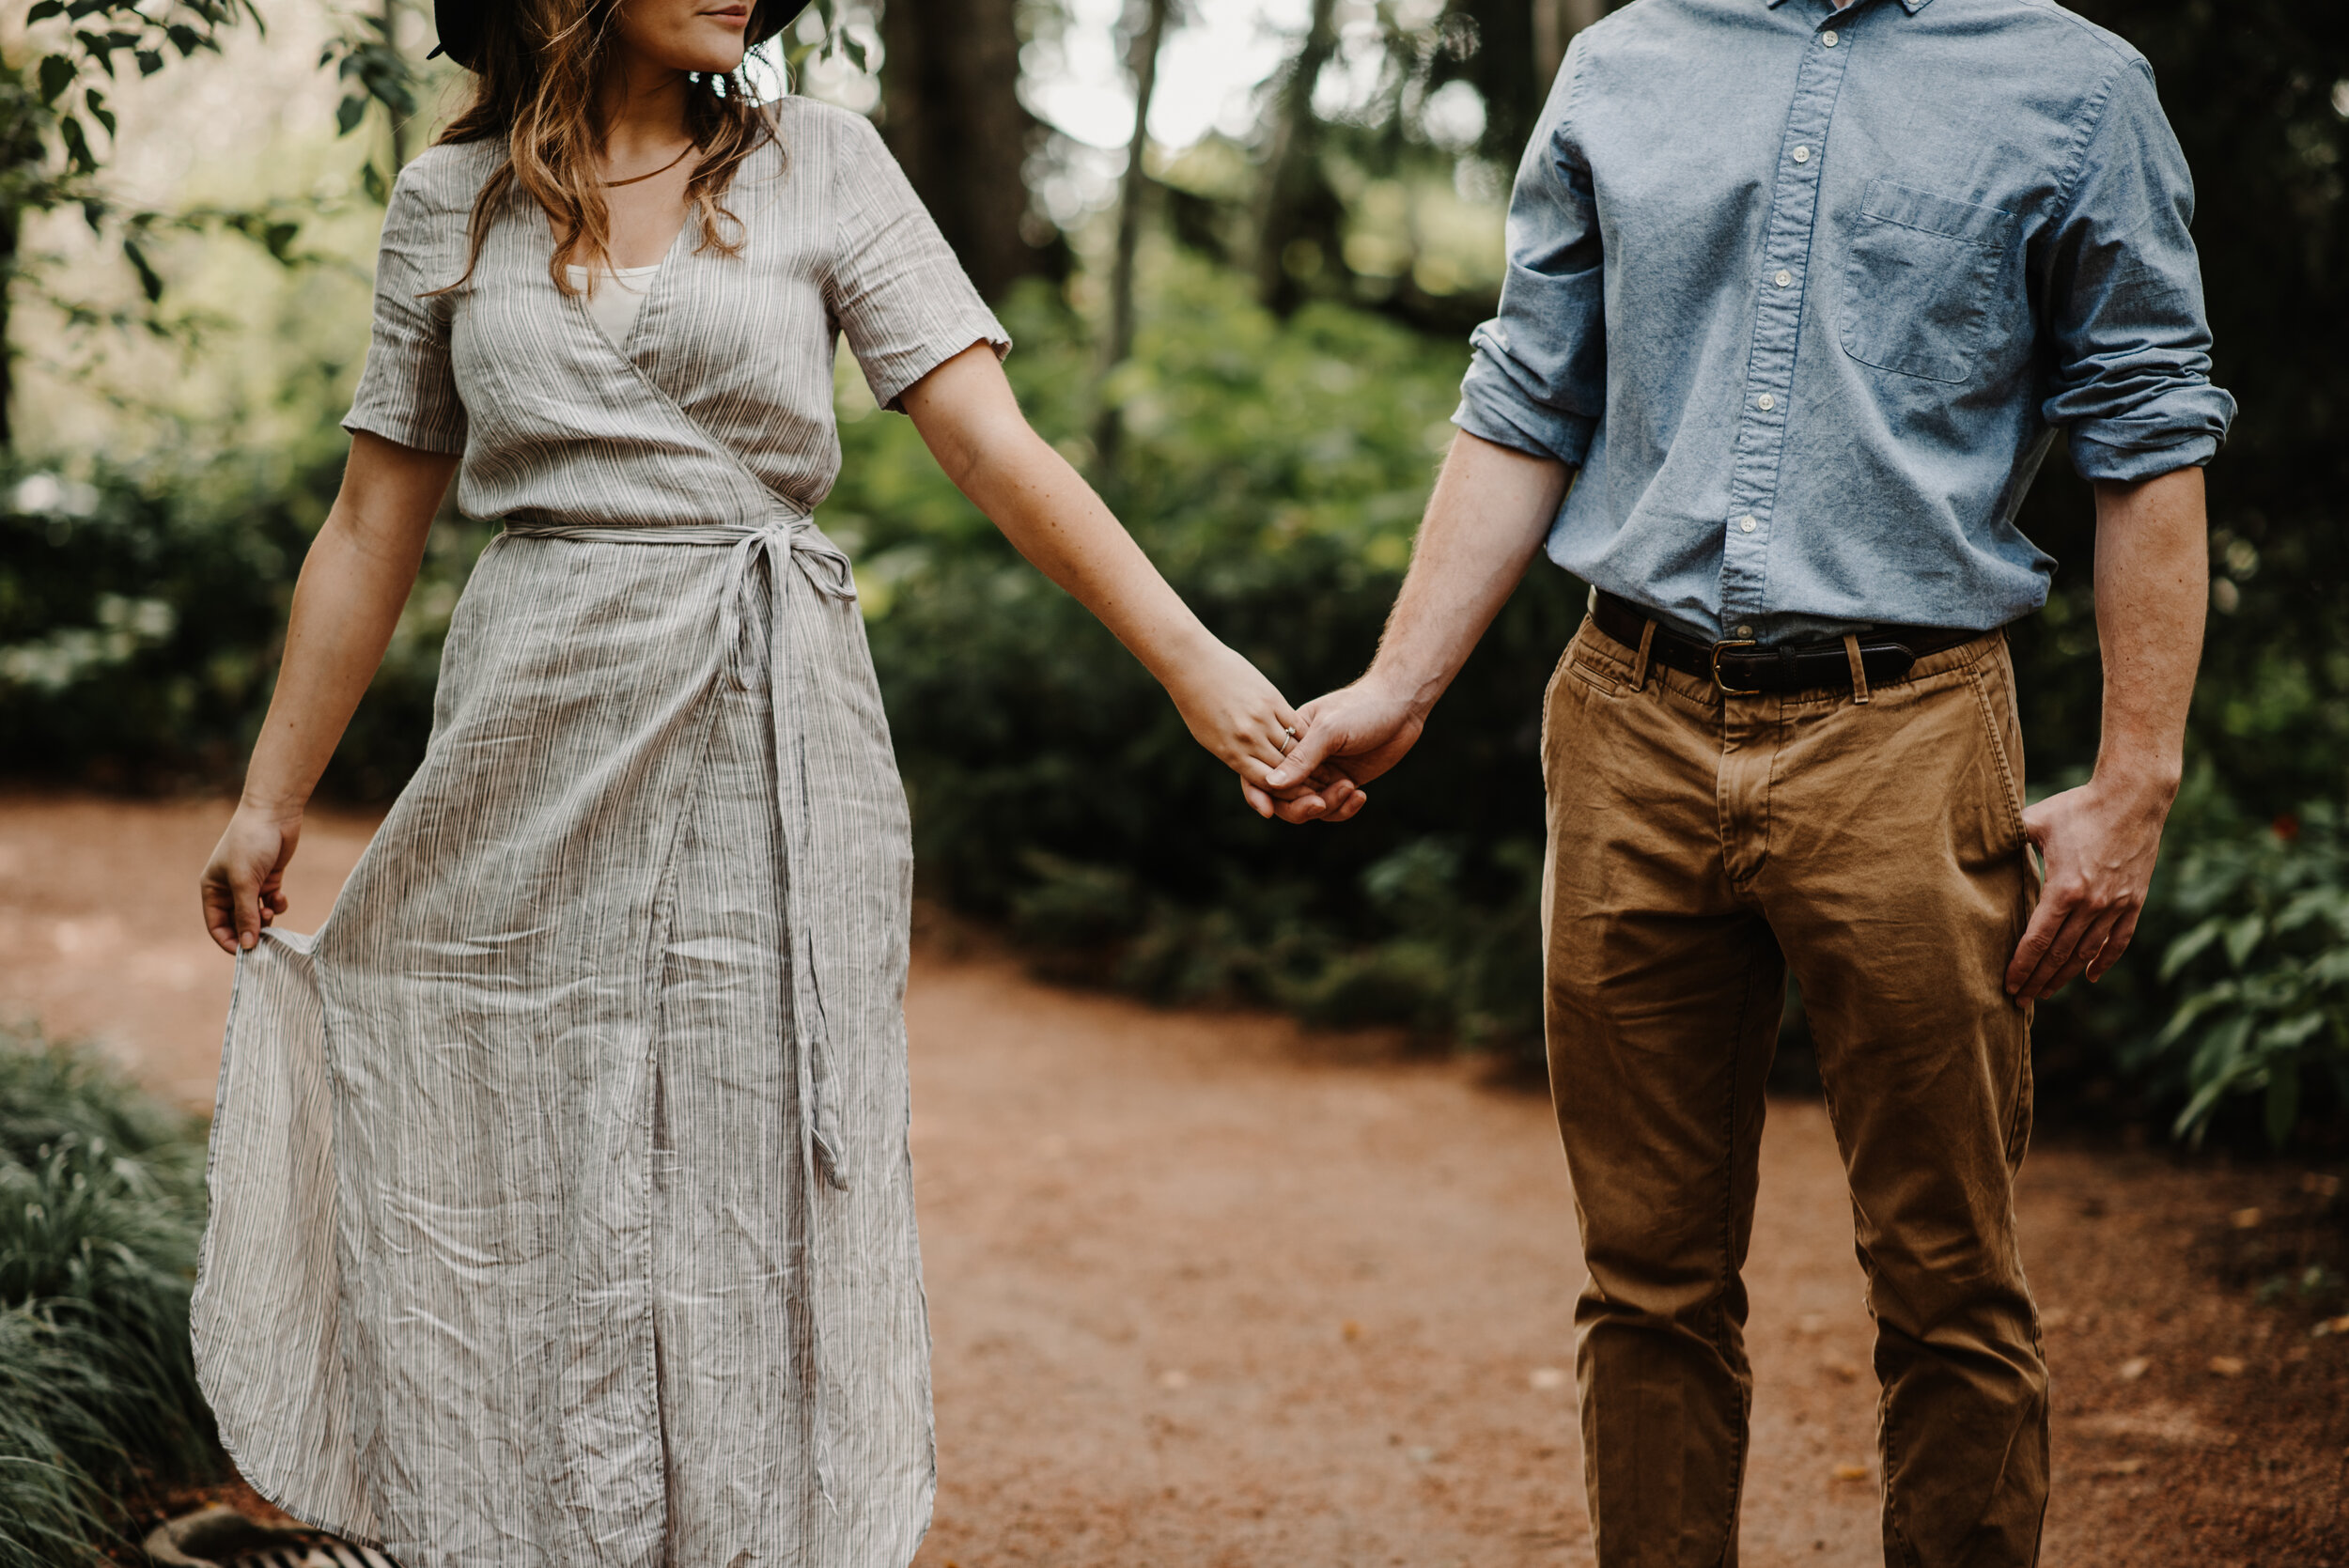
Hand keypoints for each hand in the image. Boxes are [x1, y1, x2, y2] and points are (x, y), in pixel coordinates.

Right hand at [200, 803, 302, 954]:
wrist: (274, 813)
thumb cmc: (251, 843)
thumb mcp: (245, 882)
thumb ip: (246, 915)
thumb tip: (248, 946)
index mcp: (212, 890)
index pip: (217, 926)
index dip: (230, 941)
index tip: (248, 954)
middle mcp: (229, 890)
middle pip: (238, 923)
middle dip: (252, 931)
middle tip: (267, 938)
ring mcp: (250, 885)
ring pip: (257, 915)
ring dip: (266, 919)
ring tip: (271, 913)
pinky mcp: (269, 879)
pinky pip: (272, 903)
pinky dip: (277, 905)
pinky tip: (280, 898)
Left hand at [1160, 641, 1326, 818]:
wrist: (1193, 664)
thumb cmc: (1197, 705)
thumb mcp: (1210, 740)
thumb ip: (1237, 758)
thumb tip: (1259, 775)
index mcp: (1231, 753)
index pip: (1268, 783)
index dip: (1289, 792)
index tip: (1303, 795)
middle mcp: (1248, 738)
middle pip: (1285, 769)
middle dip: (1305, 781)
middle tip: (1323, 786)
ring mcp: (1261, 718)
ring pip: (1295, 748)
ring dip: (1312, 760)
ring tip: (1325, 766)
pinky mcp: (1272, 698)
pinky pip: (1297, 723)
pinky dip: (1308, 736)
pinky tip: (1316, 741)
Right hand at [1258, 674, 1426, 824]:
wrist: (1401, 705)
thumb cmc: (1361, 707)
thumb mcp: (1329, 730)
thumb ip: (1302, 758)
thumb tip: (1272, 783)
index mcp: (1289, 740)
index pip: (1262, 770)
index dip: (1258, 792)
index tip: (1268, 810)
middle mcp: (1302, 759)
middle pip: (1284, 797)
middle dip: (1299, 806)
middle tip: (1320, 804)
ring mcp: (1323, 773)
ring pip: (1310, 807)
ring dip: (1329, 806)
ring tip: (1350, 787)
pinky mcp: (1343, 783)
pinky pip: (1335, 808)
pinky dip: (1345, 808)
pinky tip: (1360, 795)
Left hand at [2004, 772, 2174, 1002]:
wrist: (2134, 797)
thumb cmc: (2078, 807)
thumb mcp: (2036, 821)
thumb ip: (2007, 840)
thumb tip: (1973, 847)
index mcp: (2064, 889)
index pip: (2038, 940)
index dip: (2022, 966)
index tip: (2009, 986)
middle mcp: (2092, 904)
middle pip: (2060, 954)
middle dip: (2038, 980)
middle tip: (2020, 1001)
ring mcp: (2116, 905)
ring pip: (2087, 953)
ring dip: (2065, 976)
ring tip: (2046, 992)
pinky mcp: (2135, 901)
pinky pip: (2119, 940)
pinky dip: (2103, 961)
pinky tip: (2089, 977)